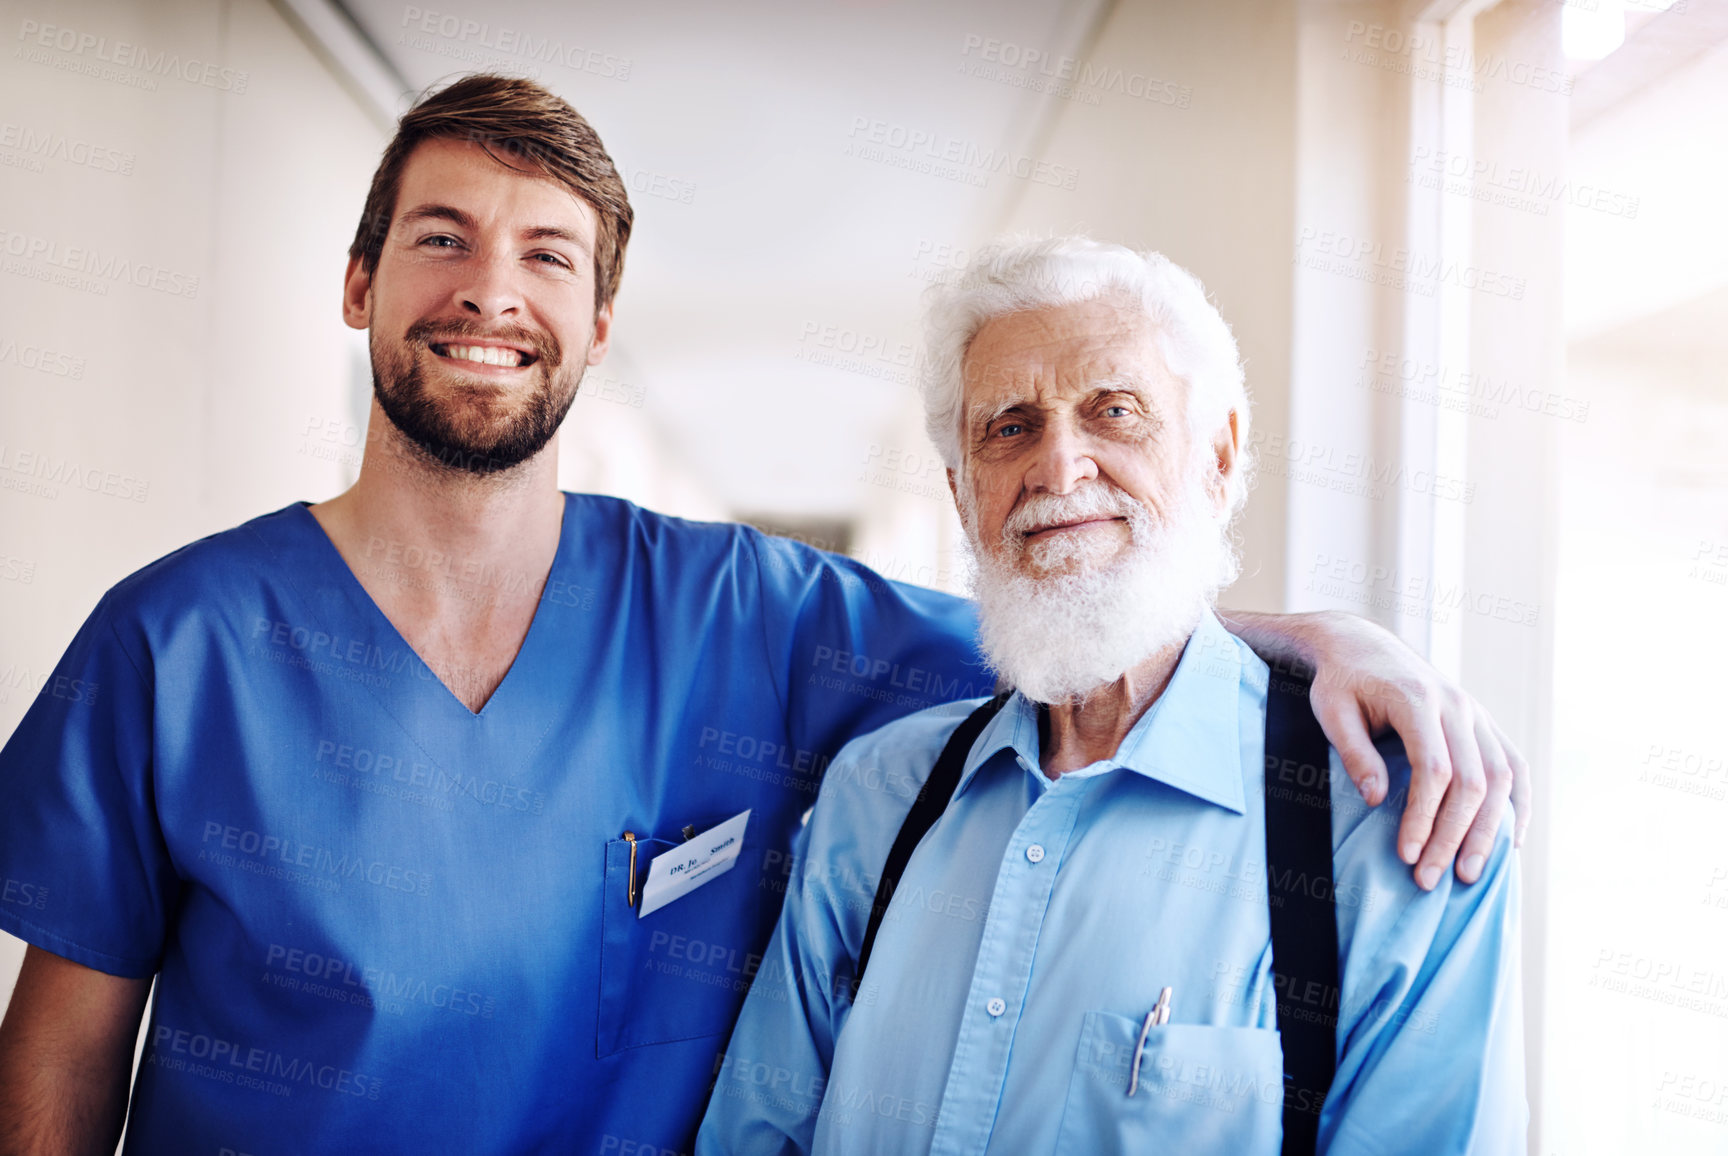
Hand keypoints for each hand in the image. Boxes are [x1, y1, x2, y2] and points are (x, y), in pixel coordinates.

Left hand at [1303, 613, 1529, 889]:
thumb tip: (1378, 800)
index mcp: (1418, 699)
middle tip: (1430, 880)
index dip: (1423, 817)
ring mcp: (1476, 713)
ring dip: (1488, 830)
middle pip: (1472, 781)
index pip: (1433, 770)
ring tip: (1469, 874)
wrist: (1362, 646)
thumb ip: (1354, 753)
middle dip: (1453, 836)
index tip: (1407, 856)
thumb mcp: (1332, 712)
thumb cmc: (1341, 682)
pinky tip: (1510, 841)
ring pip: (1501, 777)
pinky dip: (1518, 804)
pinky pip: (1514, 765)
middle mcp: (1457, 705)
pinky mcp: (1483, 722)